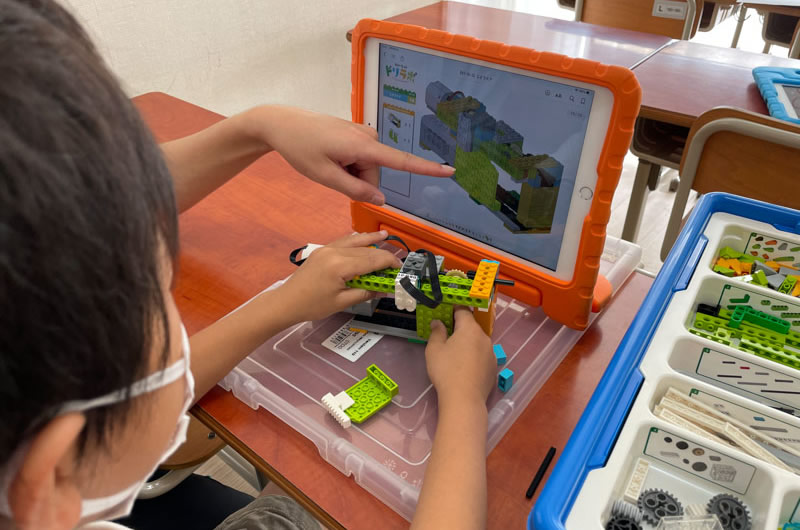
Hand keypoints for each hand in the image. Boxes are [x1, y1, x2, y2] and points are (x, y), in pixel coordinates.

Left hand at [253, 106, 454, 204]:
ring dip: (349, 174)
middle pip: (375, 175)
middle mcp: (368, 137)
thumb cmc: (301, 148)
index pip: (401, 161)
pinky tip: (328, 156)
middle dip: (357, 182)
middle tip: (331, 173)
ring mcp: (363, 134)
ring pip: (366, 169)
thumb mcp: (326, 176)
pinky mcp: (356, 135)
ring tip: (327, 162)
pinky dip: (346, 165)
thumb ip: (355, 191)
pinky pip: (359, 160)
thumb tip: (381, 201)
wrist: (282, 124)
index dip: (426, 168)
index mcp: (363, 146)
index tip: (449, 170)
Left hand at [276, 231, 401, 322]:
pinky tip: (363, 238)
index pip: (372, 260)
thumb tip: (385, 289)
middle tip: (396, 262)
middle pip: (365, 250)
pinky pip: (343, 241)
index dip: (389, 263)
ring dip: (370, 239)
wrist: (287, 302)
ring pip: (354, 241)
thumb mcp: (342, 302)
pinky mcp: (322, 250)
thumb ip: (366, 292)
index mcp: (340, 266)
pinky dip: (356, 240)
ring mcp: (327, 249)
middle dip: (382, 255)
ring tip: (385, 235)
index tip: (400, 268)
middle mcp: (334, 252)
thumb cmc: (313, 305)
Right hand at [424, 307, 494, 406]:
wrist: (464, 399)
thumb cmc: (446, 370)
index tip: (445, 313)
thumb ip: (436, 332)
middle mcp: (484, 337)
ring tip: (455, 354)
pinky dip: (474, 356)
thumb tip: (438, 322)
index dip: (453, 309)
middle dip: (460, 328)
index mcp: (470, 329)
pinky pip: (482, 356)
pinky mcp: (493, 367)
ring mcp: (491, 353)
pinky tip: (465, 368)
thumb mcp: (434, 349)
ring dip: (468, 343)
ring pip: (478, 342)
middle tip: (446, 336)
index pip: (463, 311)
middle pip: (472, 327)